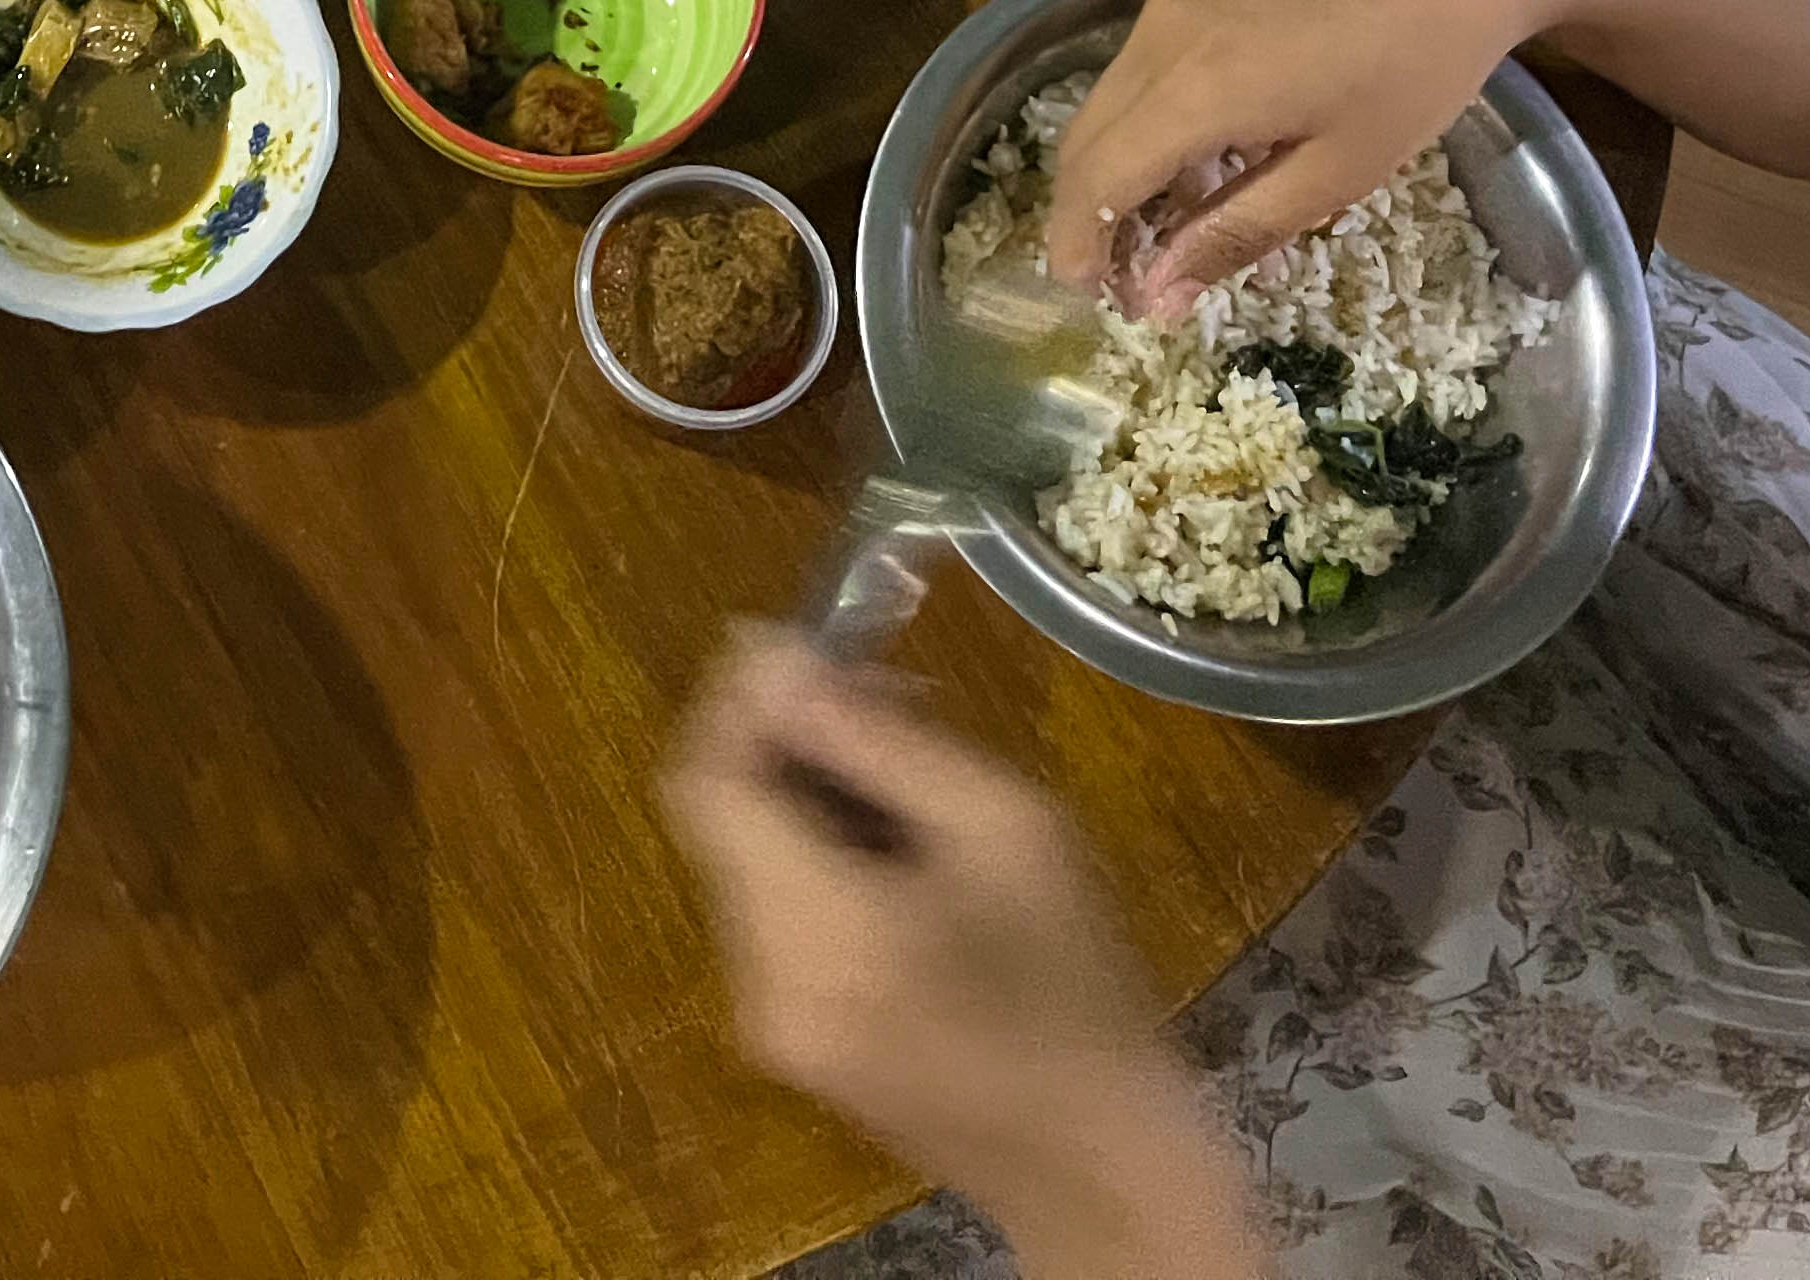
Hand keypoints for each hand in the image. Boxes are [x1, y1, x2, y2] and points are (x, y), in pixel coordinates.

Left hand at [662, 635, 1232, 1245]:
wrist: (1102, 1166)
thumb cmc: (1079, 983)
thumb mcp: (1005, 827)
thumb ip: (879, 739)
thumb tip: (777, 661)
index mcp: (815, 926)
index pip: (707, 782)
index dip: (735, 700)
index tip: (802, 642)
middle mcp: (762, 978)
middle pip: (725, 822)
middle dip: (785, 742)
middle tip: (890, 695)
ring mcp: (770, 1023)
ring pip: (750, 868)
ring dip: (807, 804)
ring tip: (914, 773)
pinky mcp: (794, 1047)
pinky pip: (778, 923)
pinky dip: (819, 867)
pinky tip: (904, 857)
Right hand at [1049, 0, 1582, 315]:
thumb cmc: (1422, 61)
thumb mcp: (1341, 167)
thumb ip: (1237, 231)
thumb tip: (1158, 296)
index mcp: (1193, 87)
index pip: (1095, 179)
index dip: (1078, 242)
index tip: (1089, 295)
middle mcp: (1160, 29)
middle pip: (1089, 135)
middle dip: (1094, 208)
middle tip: (1134, 269)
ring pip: (1117, 93)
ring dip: (1133, 159)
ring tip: (1196, 211)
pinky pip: (1152, 52)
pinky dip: (1162, 108)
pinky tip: (1226, 137)